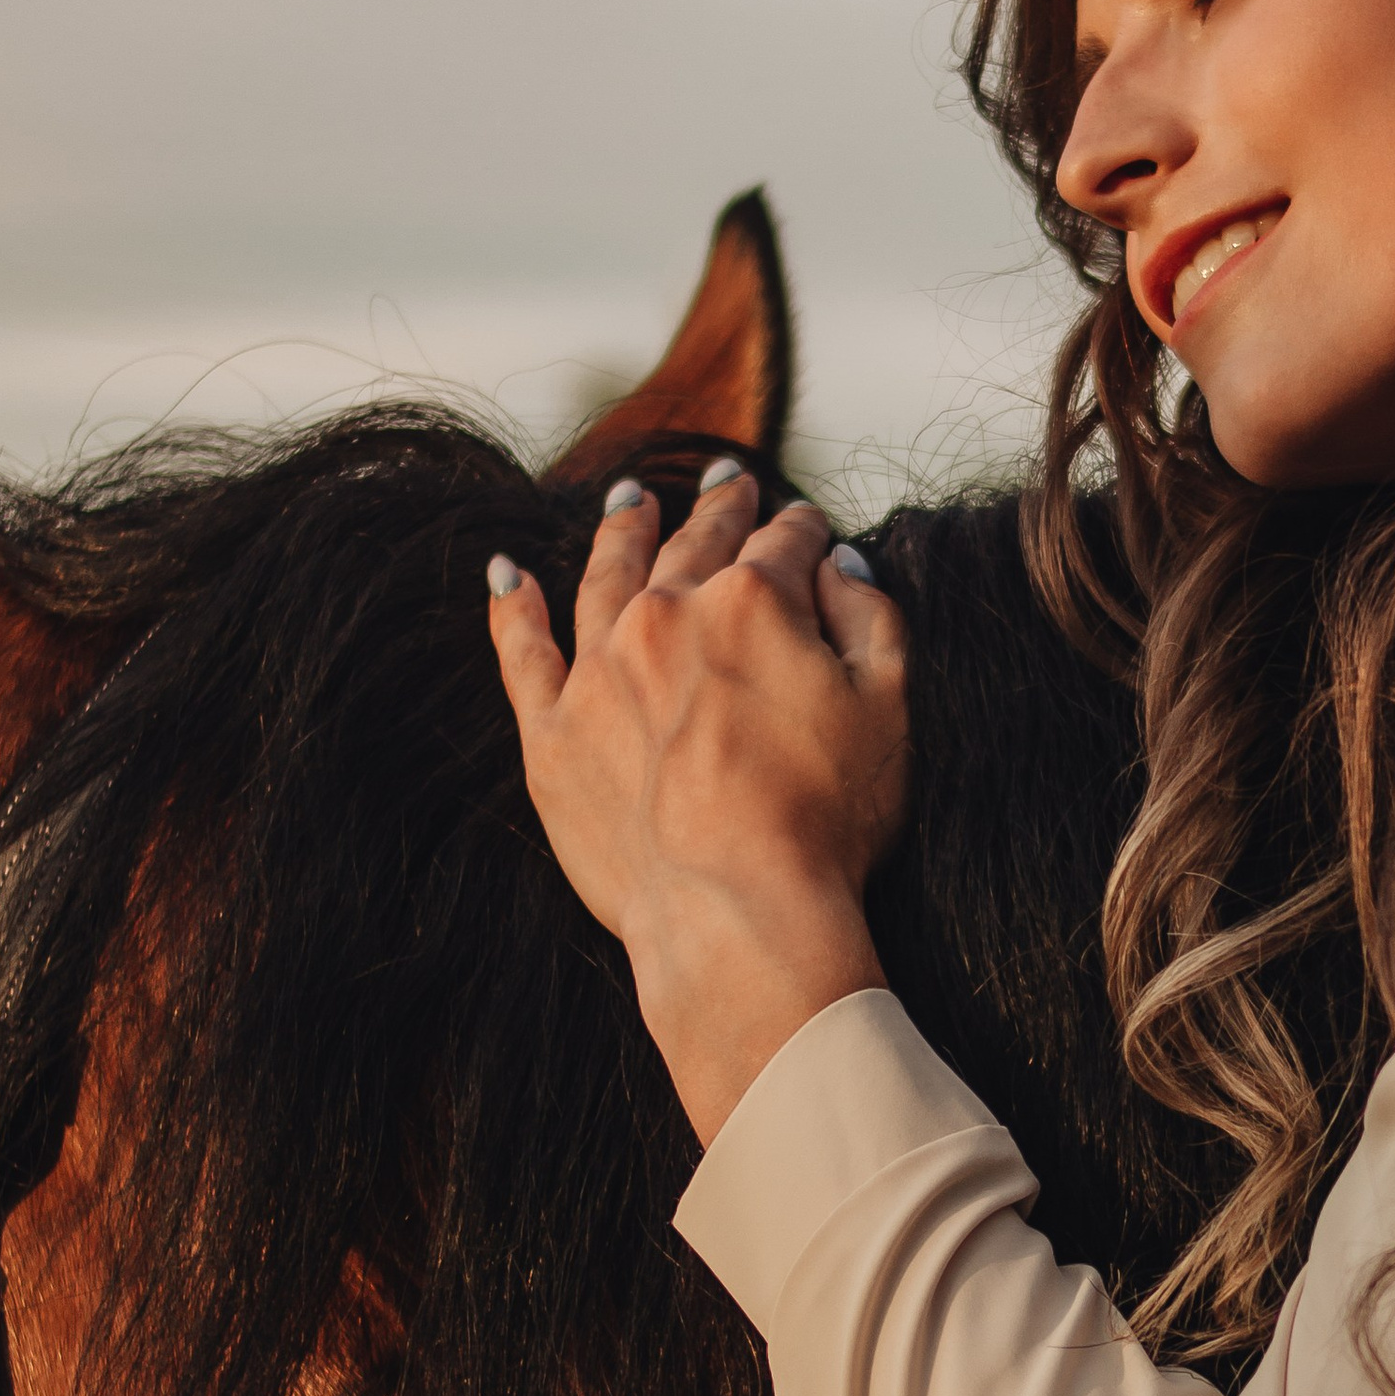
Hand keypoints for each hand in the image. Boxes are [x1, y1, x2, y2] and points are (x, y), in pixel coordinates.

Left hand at [488, 468, 908, 1142]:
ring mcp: (600, 671)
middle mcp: (666, 616)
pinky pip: (522, 653)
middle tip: (725, 479)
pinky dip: (512, 607)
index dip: (802, 532)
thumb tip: (840, 564)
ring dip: (621, 531)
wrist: (735, 915)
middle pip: (695, 544)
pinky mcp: (552, 733)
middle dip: (717, 508)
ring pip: (606, 576)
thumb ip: (869, 617)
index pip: (783, 544)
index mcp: (753, 601)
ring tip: (629, 501)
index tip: (806, 528)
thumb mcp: (888, 708)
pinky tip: (506, 574)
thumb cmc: (825, 822)